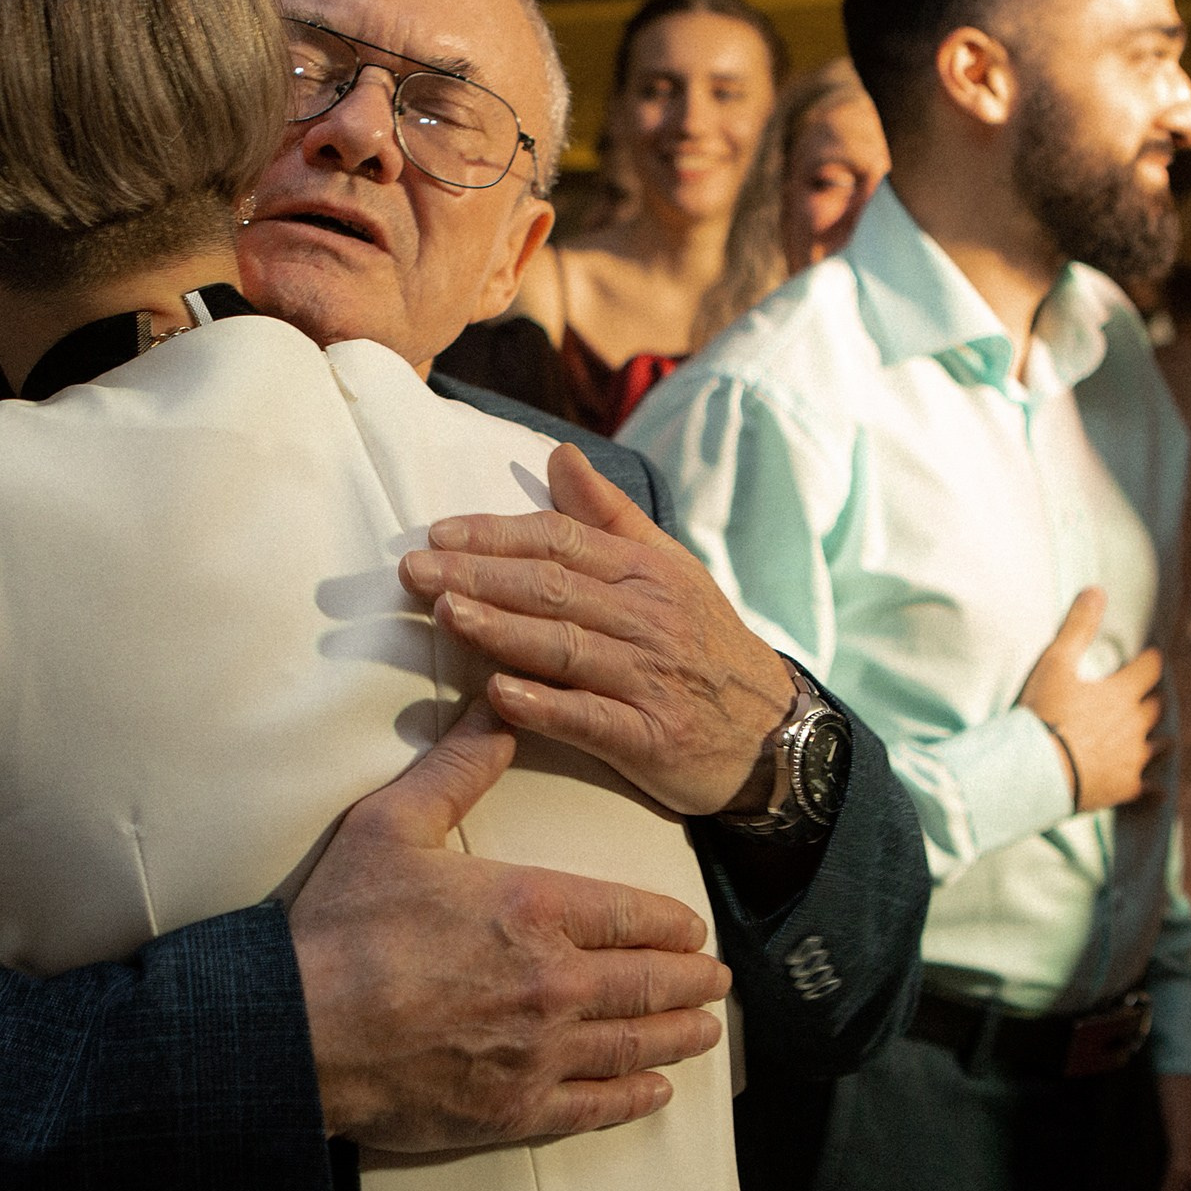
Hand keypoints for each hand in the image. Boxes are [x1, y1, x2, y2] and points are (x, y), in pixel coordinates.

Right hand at [290, 702, 732, 1151]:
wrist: (298, 1029)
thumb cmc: (340, 925)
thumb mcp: (392, 825)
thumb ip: (457, 769)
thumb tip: (499, 709)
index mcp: (532, 908)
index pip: (631, 914)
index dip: (670, 922)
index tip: (692, 928)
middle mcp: (553, 982)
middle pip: (648, 982)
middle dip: (691, 980)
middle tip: (717, 980)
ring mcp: (539, 1052)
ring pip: (634, 1044)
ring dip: (679, 1036)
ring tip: (704, 1031)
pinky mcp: (514, 1109)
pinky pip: (595, 1106)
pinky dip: (635, 1098)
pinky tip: (655, 1091)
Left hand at [397, 442, 793, 817]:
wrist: (776, 732)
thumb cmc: (703, 642)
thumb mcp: (669, 568)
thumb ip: (607, 514)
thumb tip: (559, 452)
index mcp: (646, 571)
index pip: (561, 540)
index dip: (496, 535)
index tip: (437, 534)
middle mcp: (648, 618)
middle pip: (553, 588)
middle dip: (479, 575)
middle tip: (414, 570)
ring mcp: (650, 679)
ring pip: (566, 647)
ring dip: (502, 629)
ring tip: (445, 614)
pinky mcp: (651, 737)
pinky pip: (592, 719)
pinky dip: (546, 706)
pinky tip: (499, 696)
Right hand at [1017, 588, 1163, 811]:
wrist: (1038, 770)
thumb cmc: (1045, 713)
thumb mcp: (1055, 663)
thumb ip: (1078, 627)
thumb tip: (1097, 589)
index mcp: (1122, 692)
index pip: (1149, 669)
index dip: (1151, 660)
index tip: (1152, 656)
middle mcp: (1136, 724)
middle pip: (1155, 707)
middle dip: (1153, 698)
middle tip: (1150, 694)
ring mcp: (1134, 759)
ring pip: (1159, 746)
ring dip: (1159, 739)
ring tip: (1159, 738)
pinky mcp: (1126, 788)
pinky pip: (1150, 788)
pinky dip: (1153, 786)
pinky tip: (1157, 790)